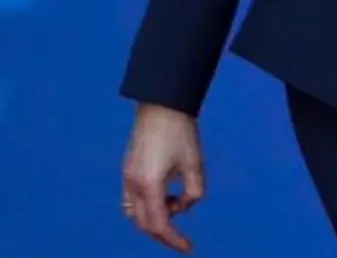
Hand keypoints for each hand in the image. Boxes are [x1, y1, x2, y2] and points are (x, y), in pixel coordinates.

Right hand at [121, 103, 205, 252]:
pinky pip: (133, 200)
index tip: (188, 248)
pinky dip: (148, 206)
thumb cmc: (181, 132)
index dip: (173, 240)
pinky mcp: (127, 170)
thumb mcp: (195, 164)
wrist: (161, 105)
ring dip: (155, 218)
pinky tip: (168, 196)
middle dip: (164, 234)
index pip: (158, 224)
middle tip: (183, 241)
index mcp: (149, 185)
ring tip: (178, 205)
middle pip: (144, 223)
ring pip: (135, 213)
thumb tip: (183, 207)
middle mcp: (133, 184)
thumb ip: (193, 191)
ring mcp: (127, 177)